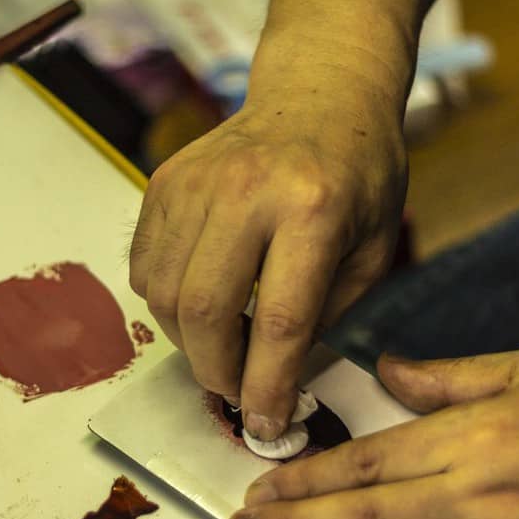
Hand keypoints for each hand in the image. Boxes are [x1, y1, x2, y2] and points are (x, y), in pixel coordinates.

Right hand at [129, 89, 405, 440]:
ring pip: (166, 295)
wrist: (320, 93)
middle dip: (216, 370)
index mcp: (313, 208)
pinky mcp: (164, 183)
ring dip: (189, 341)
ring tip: (224, 344)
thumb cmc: (359, 176)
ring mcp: (196, 183)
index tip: (265, 425)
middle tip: (236, 390)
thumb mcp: (372, 249)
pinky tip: (203, 301)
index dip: (267, 384)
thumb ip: (327, 316)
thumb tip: (278, 384)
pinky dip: (168, 304)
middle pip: (204, 310)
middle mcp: (246, 190)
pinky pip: (146, 269)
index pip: (279, 320)